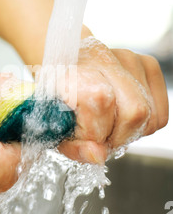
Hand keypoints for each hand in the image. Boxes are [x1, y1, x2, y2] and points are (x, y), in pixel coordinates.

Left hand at [59, 36, 168, 163]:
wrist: (61, 67)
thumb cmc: (56, 97)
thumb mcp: (53, 127)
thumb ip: (73, 146)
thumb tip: (98, 156)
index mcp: (73, 68)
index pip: (101, 101)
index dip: (96, 131)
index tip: (85, 138)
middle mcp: (104, 57)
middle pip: (135, 110)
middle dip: (118, 136)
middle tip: (100, 138)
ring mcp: (129, 58)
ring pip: (150, 114)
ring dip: (130, 132)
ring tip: (108, 127)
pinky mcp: (147, 65)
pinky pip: (160, 114)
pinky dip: (144, 126)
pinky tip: (122, 119)